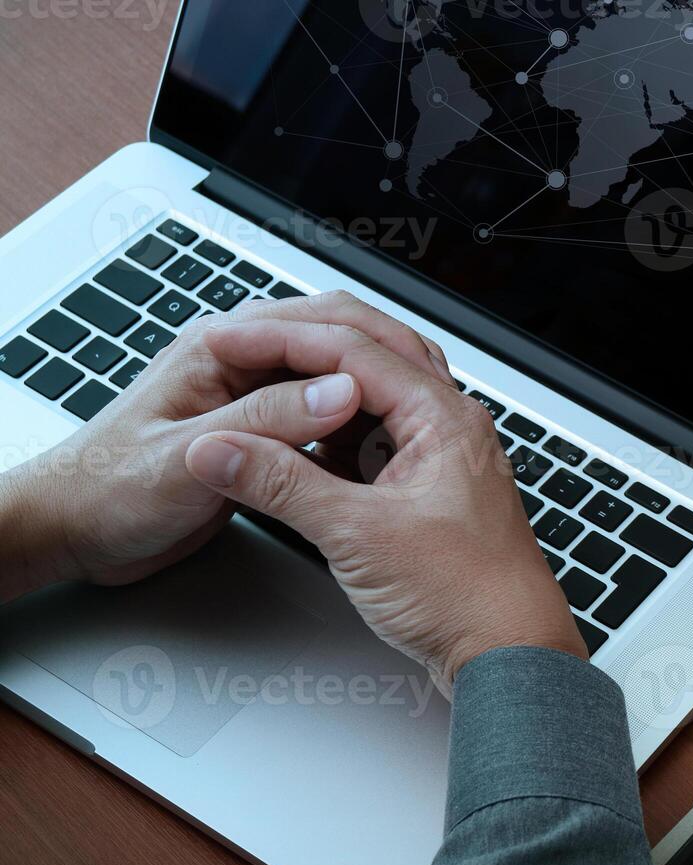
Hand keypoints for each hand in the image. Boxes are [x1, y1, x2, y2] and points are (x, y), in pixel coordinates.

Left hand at [0, 291, 453, 600]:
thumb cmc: (106, 488)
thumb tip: (340, 390)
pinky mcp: (262, 433)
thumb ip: (266, 422)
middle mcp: (242, 364)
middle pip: (336, 340)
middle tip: (435, 396)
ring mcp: (254, 397)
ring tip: (422, 425)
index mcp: (218, 348)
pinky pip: (324, 418)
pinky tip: (379, 459)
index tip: (415, 381)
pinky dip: (357, 431)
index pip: (315, 323)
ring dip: (377, 396)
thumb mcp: (190, 458)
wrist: (74, 531)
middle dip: (388, 362)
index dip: (372, 348)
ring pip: (335, 379)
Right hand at [183, 314, 586, 692]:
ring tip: (264, 381)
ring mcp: (443, 459)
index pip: (355, 349)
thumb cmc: (469, 597)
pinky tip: (300, 443)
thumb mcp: (358, 536)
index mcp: (446, 419)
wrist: (509, 654)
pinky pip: (378, 439)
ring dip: (320, 388)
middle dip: (304, 345)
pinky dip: (334, 432)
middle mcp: (451, 428)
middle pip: (371, 356)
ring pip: (375, 398)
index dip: (283, 337)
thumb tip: (222, 450)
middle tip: (245, 339)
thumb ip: (282, 485)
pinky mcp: (431, 493)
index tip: (229, 335)